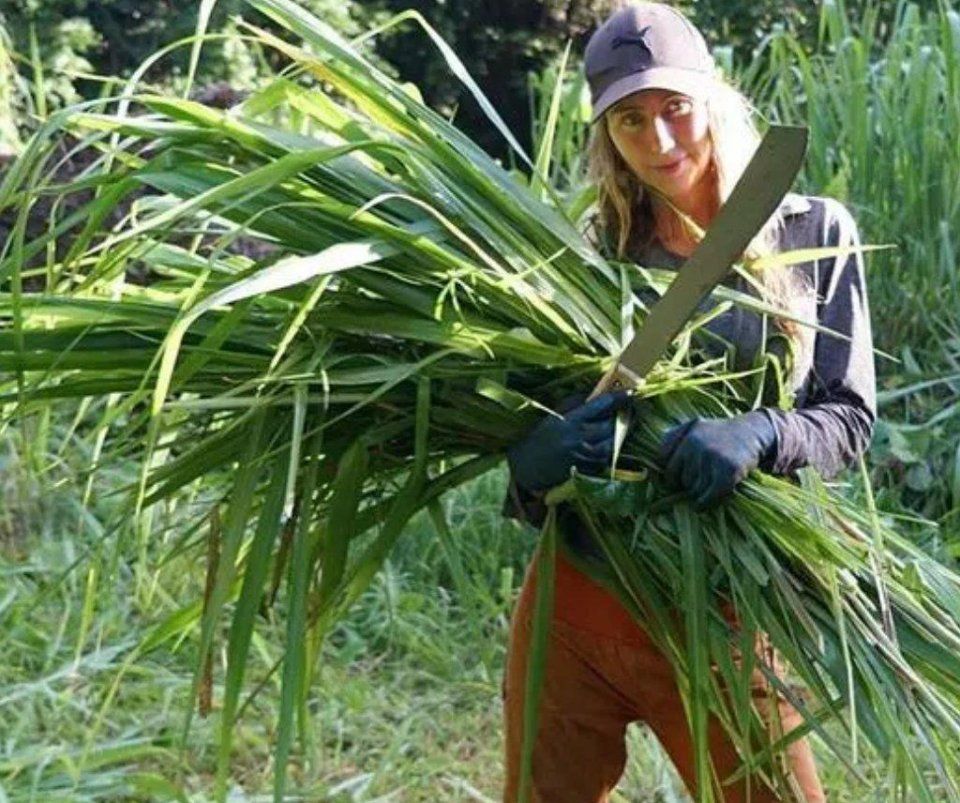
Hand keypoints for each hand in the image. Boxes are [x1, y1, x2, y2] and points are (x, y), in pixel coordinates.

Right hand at [507, 391, 630, 490]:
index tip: (631, 393)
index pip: (600, 406)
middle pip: (610, 425)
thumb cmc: (540, 437)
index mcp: (569, 421)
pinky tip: (610, 441)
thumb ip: (576, 404)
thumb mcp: (554, 415)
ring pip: (613, 443)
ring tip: (625, 424)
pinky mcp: (587, 470)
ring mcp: (584, 456)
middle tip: (630, 409)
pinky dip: (612, 448)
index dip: (618, 398)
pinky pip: (607, 457)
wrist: (527, 466)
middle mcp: (578, 439)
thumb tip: (598, 392)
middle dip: (622, 417)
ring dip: (621, 433)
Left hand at [659, 410, 776, 509]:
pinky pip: (708, 496)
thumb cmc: (721, 434)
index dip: (668, 474)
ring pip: (693, 489)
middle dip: (687, 484)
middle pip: (678, 479)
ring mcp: (711, 457)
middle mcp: (695, 444)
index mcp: (686, 434)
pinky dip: (704, 504)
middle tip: (700, 482)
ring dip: (699, 494)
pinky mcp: (727, 471)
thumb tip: (652, 467)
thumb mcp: (695, 427)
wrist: (755, 431)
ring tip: (709, 486)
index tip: (675, 480)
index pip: (663, 461)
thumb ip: (673, 439)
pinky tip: (703, 505)